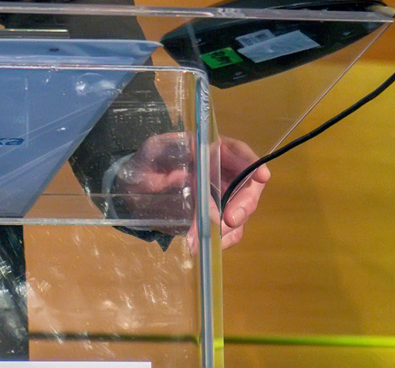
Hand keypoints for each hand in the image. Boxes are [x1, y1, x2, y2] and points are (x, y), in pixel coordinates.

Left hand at [110, 131, 269, 250]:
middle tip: (230, 219)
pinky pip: (227, 231)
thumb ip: (173, 155)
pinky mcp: (215, 218)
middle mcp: (223, 173)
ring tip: (207, 237)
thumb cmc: (147, 161)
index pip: (239, 152)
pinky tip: (204, 245)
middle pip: (248, 187)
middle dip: (244, 204)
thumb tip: (192, 177)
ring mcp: (222, 197)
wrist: (133, 186)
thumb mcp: (155, 149)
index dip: (252, 163)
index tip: (261, 176)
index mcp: (212, 149)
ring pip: (240, 213)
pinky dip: (220, 240)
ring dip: (229, 227)